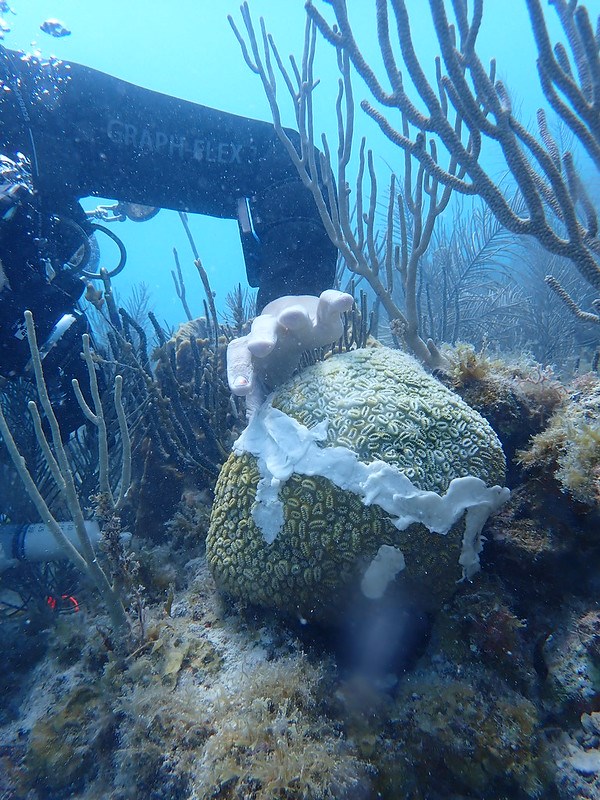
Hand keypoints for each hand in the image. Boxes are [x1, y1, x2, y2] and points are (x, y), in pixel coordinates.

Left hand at [227, 290, 353, 418]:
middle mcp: (271, 328)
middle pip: (261, 329)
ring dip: (292, 316)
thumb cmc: (278, 355)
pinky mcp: (321, 310)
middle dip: (261, 338)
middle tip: (259, 347)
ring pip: (291, 314)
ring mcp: (296, 316)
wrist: (293, 314)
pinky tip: (345, 302)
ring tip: (293, 317)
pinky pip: (327, 304)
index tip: (240, 390)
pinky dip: (335, 302)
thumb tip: (256, 432)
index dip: (238, 372)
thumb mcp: (268, 375)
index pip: (239, 357)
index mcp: (254, 347)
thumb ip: (261, 396)